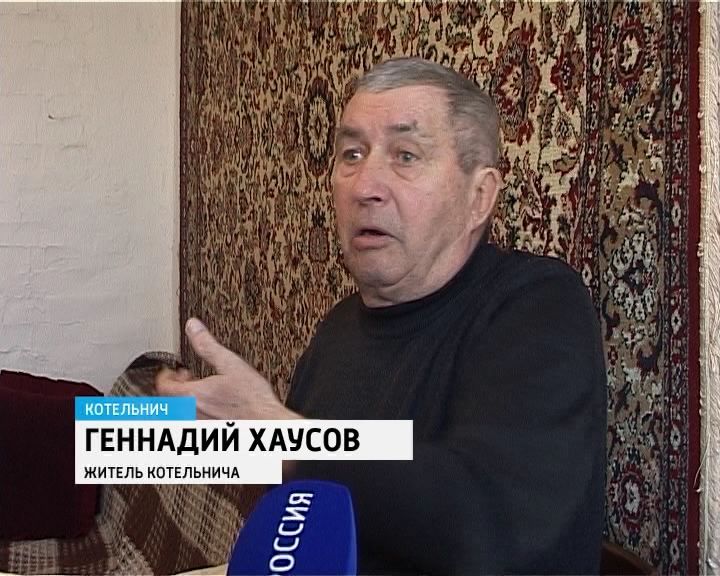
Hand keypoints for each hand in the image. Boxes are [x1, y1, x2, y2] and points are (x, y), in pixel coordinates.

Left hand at [155, 318, 300, 420]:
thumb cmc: (253, 400)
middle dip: (175, 387)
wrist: (268, 424)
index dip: (165, 376)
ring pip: (179, 414)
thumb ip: (207, 346)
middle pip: (168, 402)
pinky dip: (195, 415)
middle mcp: (190, 415)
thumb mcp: (231, 364)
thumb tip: (193, 327)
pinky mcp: (207, 436)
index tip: (173, 372)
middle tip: (187, 379)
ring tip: (199, 394)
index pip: (163, 386)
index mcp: (191, 396)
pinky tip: (212, 409)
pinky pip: (193, 424)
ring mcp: (198, 427)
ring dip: (184, 402)